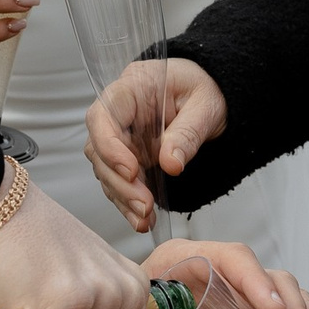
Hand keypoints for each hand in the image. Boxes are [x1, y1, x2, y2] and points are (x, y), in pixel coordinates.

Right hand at [84, 57, 226, 231]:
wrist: (209, 98)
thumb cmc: (205, 90)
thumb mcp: (206, 106)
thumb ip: (188, 132)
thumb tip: (170, 163)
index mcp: (132, 89)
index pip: (103, 115)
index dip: (109, 146)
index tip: (131, 171)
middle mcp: (119, 113)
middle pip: (98, 149)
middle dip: (118, 181)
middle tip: (143, 204)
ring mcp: (120, 137)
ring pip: (105, 171)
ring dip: (122, 197)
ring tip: (145, 217)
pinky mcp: (127, 157)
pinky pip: (119, 183)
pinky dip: (128, 203)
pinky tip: (142, 219)